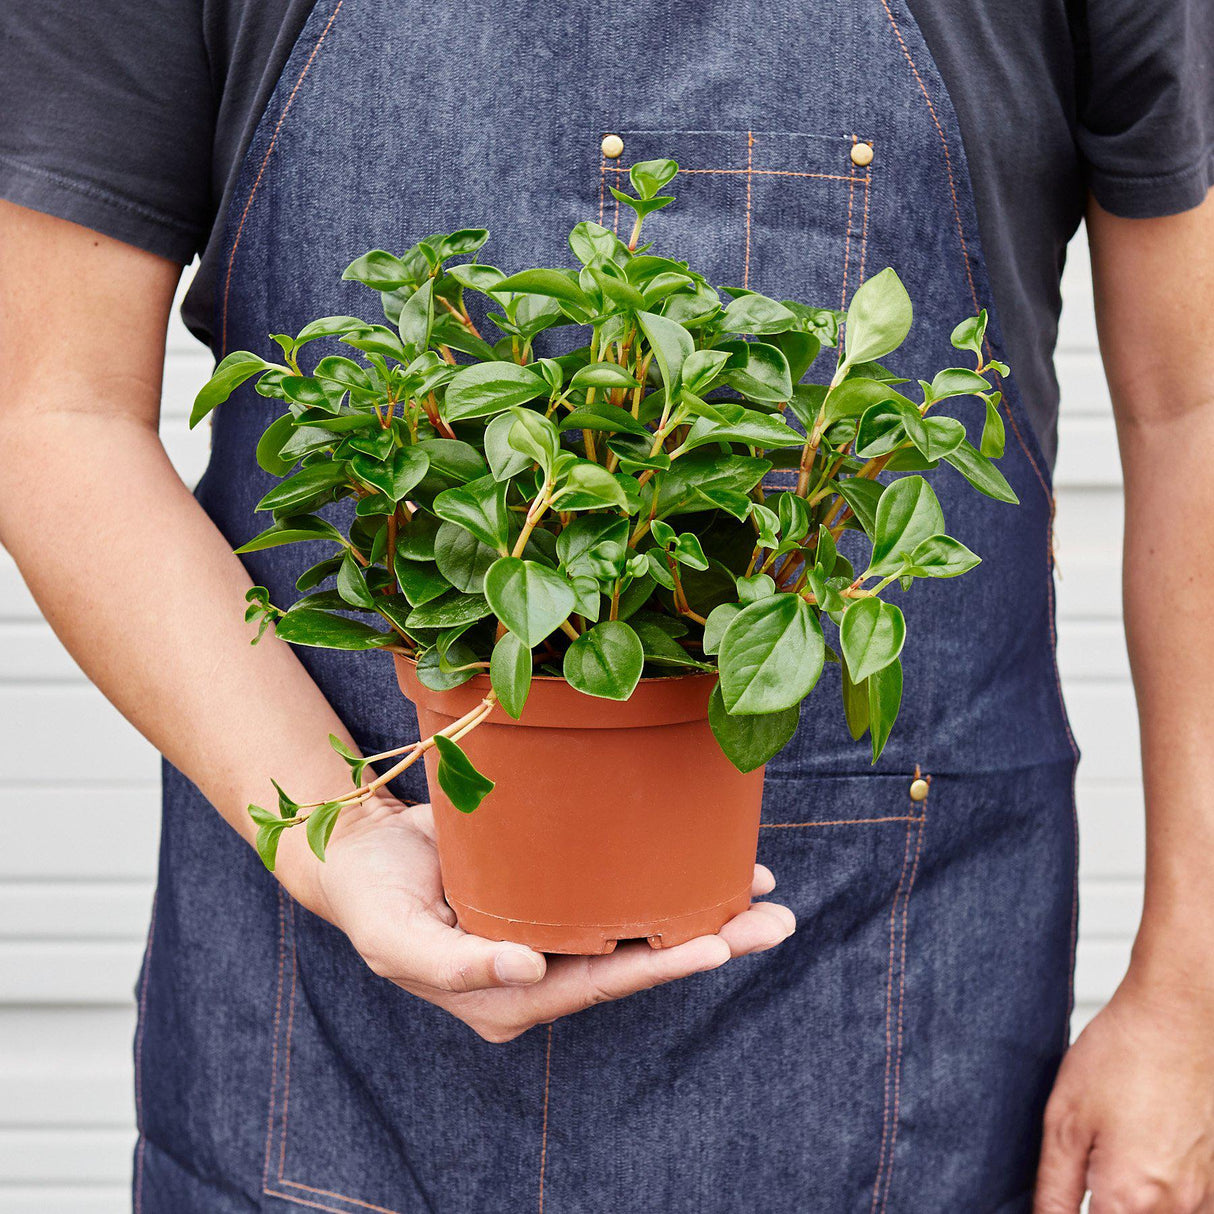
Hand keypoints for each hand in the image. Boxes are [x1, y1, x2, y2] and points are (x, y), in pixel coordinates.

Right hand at [277, 795, 795, 1042]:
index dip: (658, 968)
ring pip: (639, 925)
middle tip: (777, 923)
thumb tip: (528, 971)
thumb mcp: (399, 942)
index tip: (717, 944)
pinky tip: (711, 860)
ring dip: (705, 909)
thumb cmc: (373, 903)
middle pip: (637, 961)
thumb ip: (458, 964)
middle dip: (710, 941)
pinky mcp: (556, 889)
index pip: (598, 985)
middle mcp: (545, 968)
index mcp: (512, 995)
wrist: (363, 854)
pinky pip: (619, 888)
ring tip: (767, 893)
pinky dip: (665, 877)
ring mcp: (555, 928)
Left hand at [1035, 967, 1213, 1211]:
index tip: (1066, 1200)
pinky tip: (1145, 1166)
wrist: (1179, 1019)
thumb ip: (1054, 1186)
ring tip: (1115, 1167)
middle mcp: (1176, 1208)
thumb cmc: (1123, 1057)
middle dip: (1104, 1208)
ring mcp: (1206, 1197)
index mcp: (1128, 1199)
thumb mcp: (1065, 1120)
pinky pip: (1192, 1209)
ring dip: (1133, 1208)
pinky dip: (1164, 1200)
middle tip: (1087, 1181)